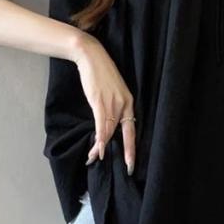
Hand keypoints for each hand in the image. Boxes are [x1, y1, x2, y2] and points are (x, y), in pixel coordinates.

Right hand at [71, 32, 135, 174]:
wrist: (91, 56)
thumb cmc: (100, 72)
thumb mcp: (112, 90)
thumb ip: (113, 105)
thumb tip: (108, 121)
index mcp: (129, 102)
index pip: (133, 129)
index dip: (132, 146)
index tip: (131, 161)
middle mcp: (124, 104)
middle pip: (124, 134)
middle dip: (125, 152)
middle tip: (125, 168)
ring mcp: (113, 104)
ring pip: (109, 132)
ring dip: (101, 147)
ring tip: (95, 158)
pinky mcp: (100, 102)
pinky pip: (102, 126)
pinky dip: (100, 139)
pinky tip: (98, 149)